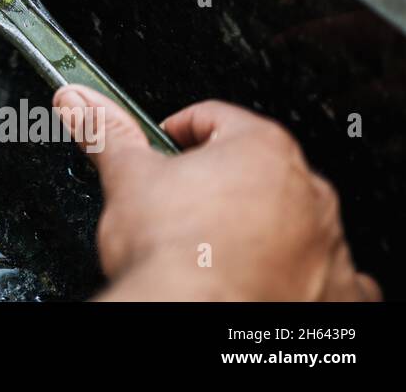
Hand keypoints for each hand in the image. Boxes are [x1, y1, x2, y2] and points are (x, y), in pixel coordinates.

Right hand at [53, 85, 380, 300]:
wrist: (192, 313)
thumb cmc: (171, 252)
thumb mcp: (126, 178)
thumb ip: (106, 133)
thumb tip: (78, 100)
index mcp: (260, 148)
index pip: (213, 119)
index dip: (177, 134)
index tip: (160, 154)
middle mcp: (304, 190)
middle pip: (254, 168)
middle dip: (218, 182)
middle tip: (180, 205)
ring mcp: (323, 241)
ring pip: (289, 218)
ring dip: (258, 226)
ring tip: (211, 247)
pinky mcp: (335, 291)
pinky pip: (323, 274)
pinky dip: (296, 273)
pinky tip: (261, 278)